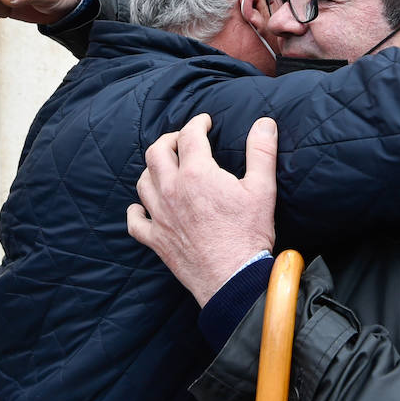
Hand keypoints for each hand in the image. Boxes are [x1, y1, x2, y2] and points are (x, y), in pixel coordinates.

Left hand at [127, 114, 277, 305]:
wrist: (233, 278)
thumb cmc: (249, 234)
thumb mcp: (262, 189)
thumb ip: (261, 151)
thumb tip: (264, 123)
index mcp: (196, 174)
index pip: (189, 136)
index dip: (197, 123)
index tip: (205, 122)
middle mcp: (171, 190)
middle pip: (156, 153)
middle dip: (168, 140)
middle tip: (181, 140)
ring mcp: (160, 216)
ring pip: (143, 181)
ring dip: (152, 169)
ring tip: (165, 168)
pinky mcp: (156, 239)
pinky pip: (135, 220)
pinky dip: (136, 210)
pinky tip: (143, 207)